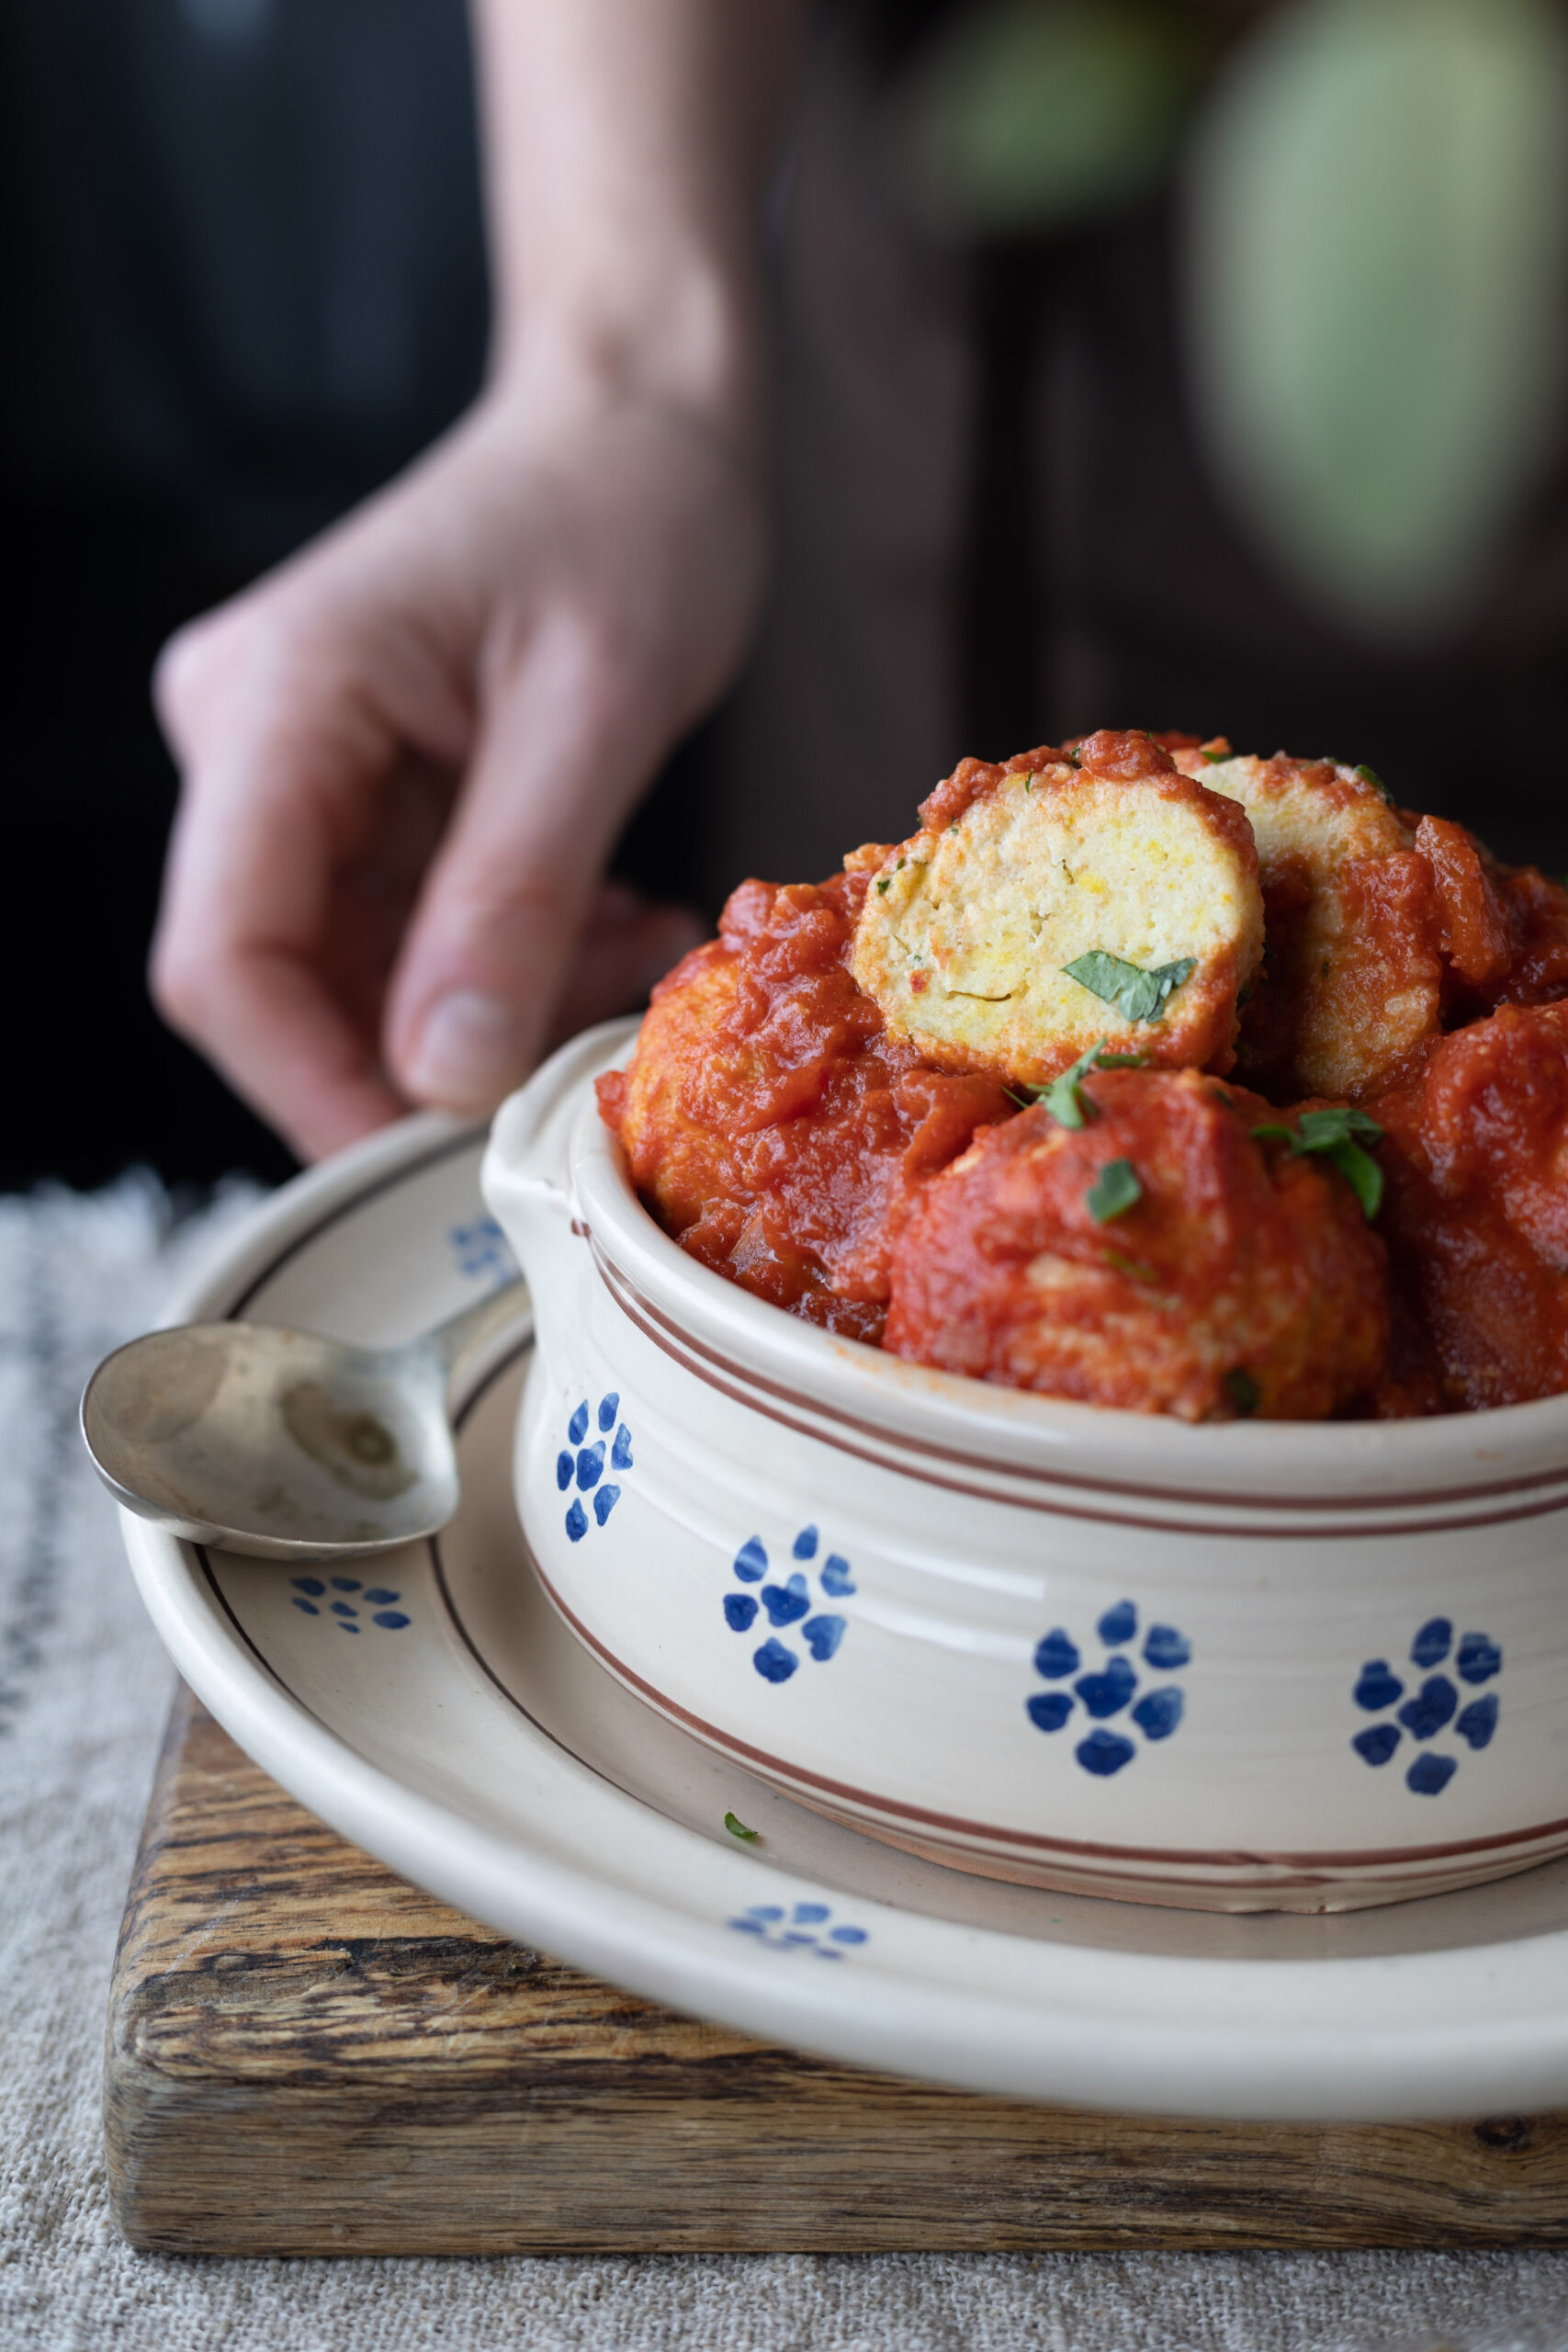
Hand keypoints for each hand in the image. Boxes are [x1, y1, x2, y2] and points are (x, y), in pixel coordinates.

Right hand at [151, 366, 762, 1159]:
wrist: (636, 421)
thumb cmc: (627, 513)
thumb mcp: (596, 710)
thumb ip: (513, 895)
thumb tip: (439, 1080)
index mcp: (279, 700)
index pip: (224, 956)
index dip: (315, 1087)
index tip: (445, 1158)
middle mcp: (250, 740)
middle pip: (282, 980)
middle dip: (433, 1054)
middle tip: (587, 1050)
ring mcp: (295, 769)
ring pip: (358, 975)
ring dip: (495, 1010)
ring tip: (634, 960)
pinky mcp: (354, 793)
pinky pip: (409, 935)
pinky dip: (511, 962)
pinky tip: (613, 928)